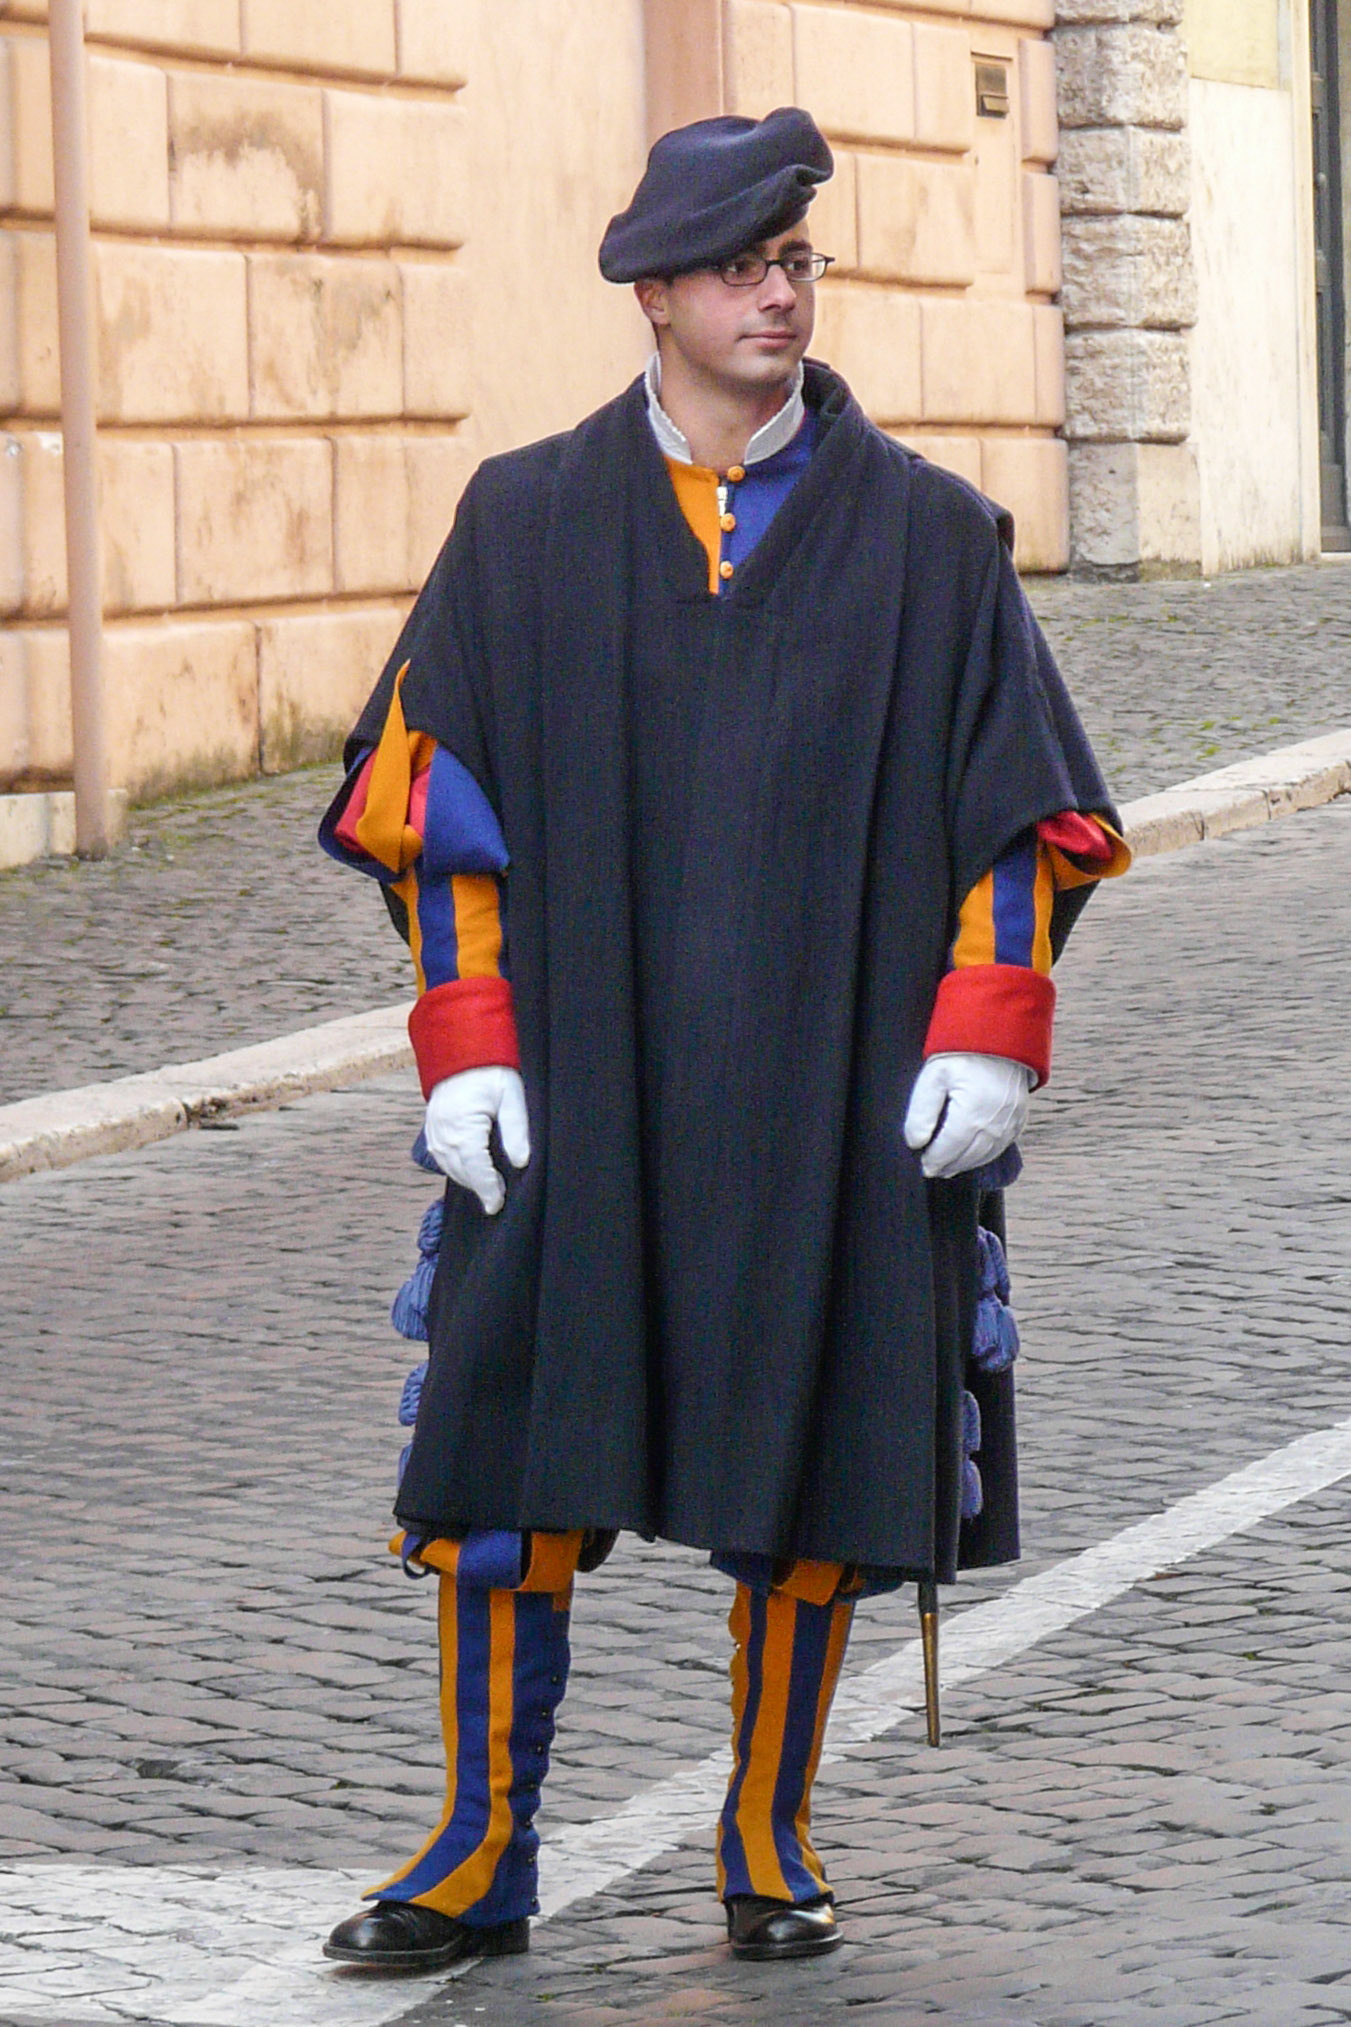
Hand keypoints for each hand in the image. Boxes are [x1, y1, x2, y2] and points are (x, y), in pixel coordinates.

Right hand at [423, 1066, 530, 1213]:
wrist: (463, 1048)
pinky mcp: (432, 1127)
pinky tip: (469, 1172)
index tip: (497, 1204)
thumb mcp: (512, 1096)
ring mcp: (434, 1130)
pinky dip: (455, 1168)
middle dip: (479, 1188)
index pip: (476, 1167)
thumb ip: (516, 1130)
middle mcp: (444, 1131)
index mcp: (463, 1124)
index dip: (488, 1188)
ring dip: (467, 1180)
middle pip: (461, 1171)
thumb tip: (521, 1162)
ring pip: (449, 1166)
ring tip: (487, 1189)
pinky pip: (440, 1156)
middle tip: (496, 1202)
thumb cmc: (490, 1070)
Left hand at [903, 1053, 1031, 1179]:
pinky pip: (1002, 1146)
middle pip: (967, 1157)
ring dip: (966, 1164)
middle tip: (932, 1169)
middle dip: (948, 1165)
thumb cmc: (965, 1053)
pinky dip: (985, 1155)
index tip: (922, 1164)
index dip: (934, 1160)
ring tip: (949, 1166)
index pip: (948, 1150)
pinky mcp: (1019, 1119)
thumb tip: (916, 1143)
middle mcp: (994, 1124)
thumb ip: (922, 1112)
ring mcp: (1010, 1123)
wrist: (1001, 1035)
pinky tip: (973, 1155)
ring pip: (986, 1155)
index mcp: (971, 1115)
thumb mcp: (934, 1076)